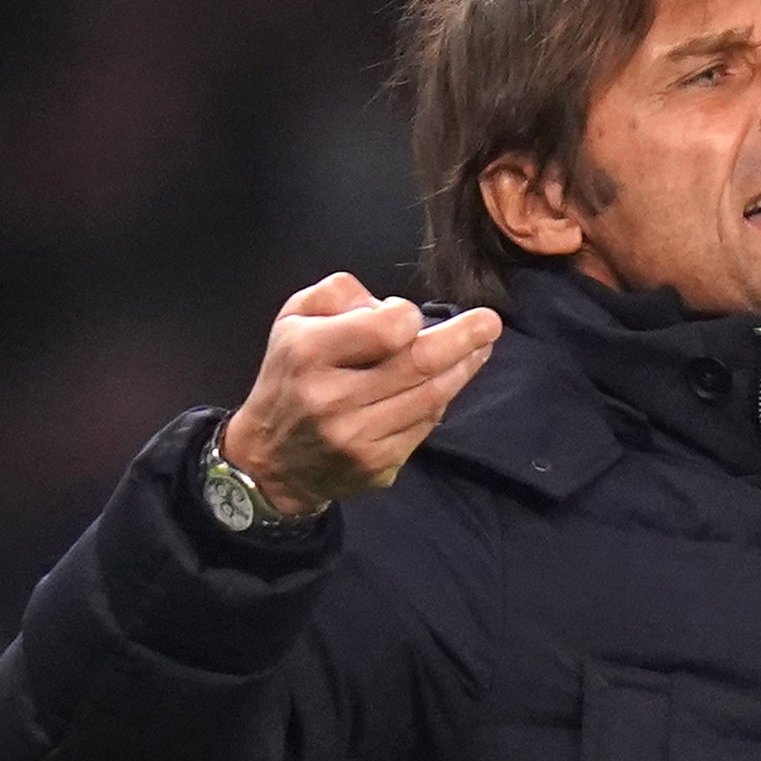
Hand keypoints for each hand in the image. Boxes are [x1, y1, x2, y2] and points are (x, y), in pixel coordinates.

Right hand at [221, 273, 502, 516]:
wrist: (270, 461)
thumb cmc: (290, 376)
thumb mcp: (294, 319)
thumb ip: (339, 294)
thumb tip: (391, 306)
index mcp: (309, 353)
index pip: (386, 329)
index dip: (408, 316)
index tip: (412, 315)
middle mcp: (332, 398)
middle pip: (419, 364)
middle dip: (464, 340)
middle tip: (491, 323)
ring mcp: (357, 437)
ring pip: (431, 397)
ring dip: (464, 370)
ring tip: (481, 348)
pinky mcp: (376, 466)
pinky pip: (424, 426)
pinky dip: (440, 401)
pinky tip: (447, 384)